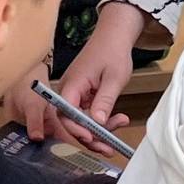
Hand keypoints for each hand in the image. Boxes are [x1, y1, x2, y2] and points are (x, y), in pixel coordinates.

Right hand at [20, 3, 141, 152]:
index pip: (65, 112)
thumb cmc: (113, 51)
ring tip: (119, 131)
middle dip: (89, 137)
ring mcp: (75, 94)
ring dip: (98, 130)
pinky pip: (87, 114)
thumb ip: (104, 100)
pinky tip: (118, 120)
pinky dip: (101, 120)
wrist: (113, 35)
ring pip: (81, 120)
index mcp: (72, 84)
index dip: (76, 128)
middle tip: (107, 148)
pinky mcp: (82, 96)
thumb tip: (97, 122)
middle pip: (71, 121)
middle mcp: (69, 91)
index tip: (91, 138)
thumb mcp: (114, 77)